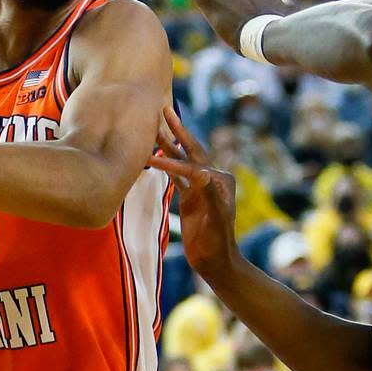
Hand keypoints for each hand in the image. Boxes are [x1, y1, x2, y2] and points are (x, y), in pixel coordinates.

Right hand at [147, 107, 237, 271]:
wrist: (215, 261)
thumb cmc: (217, 242)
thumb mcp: (215, 218)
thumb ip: (210, 194)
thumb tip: (202, 171)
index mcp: (219, 180)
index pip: (193, 163)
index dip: (173, 160)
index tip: (151, 156)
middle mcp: (211, 178)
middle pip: (190, 149)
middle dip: (177, 130)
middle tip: (165, 108)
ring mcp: (199, 186)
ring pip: (181, 160)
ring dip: (168, 144)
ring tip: (155, 127)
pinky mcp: (190, 196)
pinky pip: (176, 174)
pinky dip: (165, 163)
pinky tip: (153, 154)